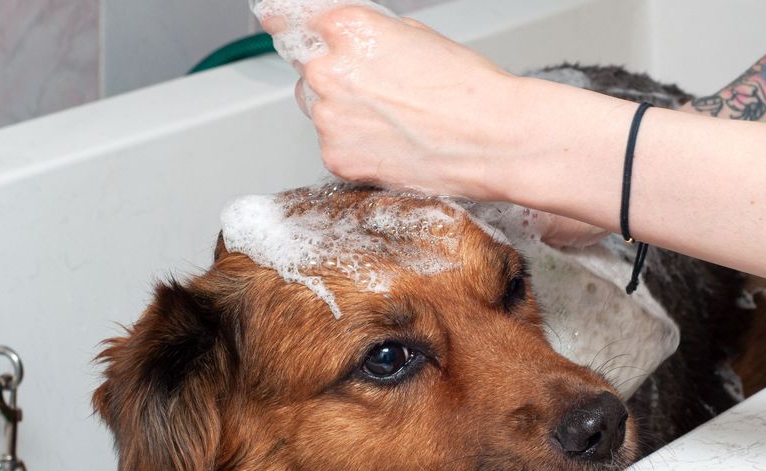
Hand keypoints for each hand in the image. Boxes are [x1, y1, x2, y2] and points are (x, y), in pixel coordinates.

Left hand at [262, 6, 525, 199]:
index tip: (271, 18)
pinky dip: (354, 146)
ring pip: (319, 110)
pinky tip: (390, 143)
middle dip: (334, 78)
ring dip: (343, 113)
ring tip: (393, 120)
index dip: (283, 19)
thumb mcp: (415, 36)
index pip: (292, 18)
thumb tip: (342, 38)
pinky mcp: (336, 157)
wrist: (493, 139)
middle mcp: (328, 71)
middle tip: (379, 91)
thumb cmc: (467, 89)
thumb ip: (368, 35)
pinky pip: (333, 145)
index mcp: (346, 29)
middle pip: (309, 71)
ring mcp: (328, 118)